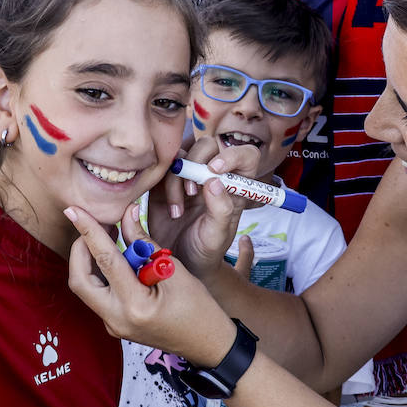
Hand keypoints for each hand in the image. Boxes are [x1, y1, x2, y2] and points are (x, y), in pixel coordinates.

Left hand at [67, 204, 238, 366]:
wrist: (207, 343)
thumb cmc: (199, 308)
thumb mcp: (174, 269)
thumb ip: (145, 241)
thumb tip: (126, 213)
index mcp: (135, 305)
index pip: (105, 260)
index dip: (88, 230)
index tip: (74, 210)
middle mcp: (117, 319)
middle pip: (80, 280)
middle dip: (80, 250)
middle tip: (92, 227)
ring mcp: (114, 326)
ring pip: (86, 289)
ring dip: (90, 261)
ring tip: (108, 237)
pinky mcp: (115, 325)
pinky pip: (99, 296)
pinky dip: (102, 274)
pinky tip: (117, 258)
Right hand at [146, 138, 261, 282]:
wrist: (178, 261)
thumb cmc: (205, 249)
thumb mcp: (218, 235)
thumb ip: (221, 209)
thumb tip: (214, 181)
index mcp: (235, 184)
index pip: (245, 155)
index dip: (232, 155)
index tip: (214, 169)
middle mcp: (212, 174)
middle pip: (208, 145)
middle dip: (197, 162)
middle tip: (191, 192)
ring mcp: (188, 175)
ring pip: (182, 152)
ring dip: (177, 176)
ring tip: (177, 209)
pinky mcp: (166, 180)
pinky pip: (162, 166)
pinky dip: (161, 182)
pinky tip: (167, 207)